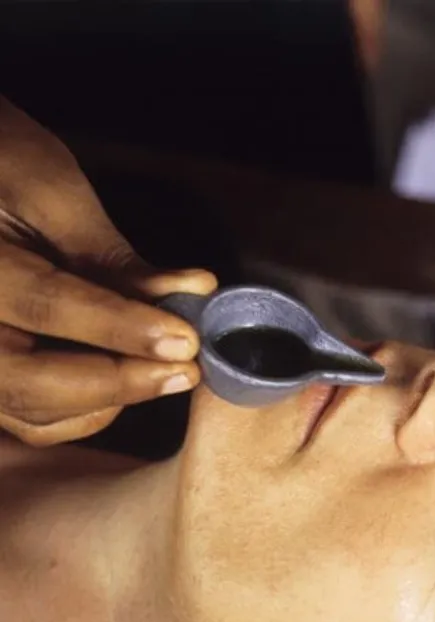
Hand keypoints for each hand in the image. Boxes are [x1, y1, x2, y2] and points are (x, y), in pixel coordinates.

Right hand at [0, 96, 216, 445]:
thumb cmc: (0, 166)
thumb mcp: (50, 191)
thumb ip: (112, 257)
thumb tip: (191, 294)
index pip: (44, 305)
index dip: (120, 327)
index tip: (185, 340)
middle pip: (27, 382)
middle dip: (118, 382)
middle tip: (186, 371)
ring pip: (31, 411)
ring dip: (109, 401)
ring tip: (167, 372)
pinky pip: (30, 418)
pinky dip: (86, 411)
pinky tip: (128, 380)